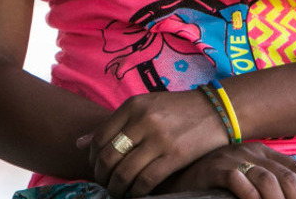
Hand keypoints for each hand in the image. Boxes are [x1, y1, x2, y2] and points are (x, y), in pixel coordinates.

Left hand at [81, 89, 228, 196]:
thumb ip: (113, 124)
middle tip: (103, 184)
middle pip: (109, 156)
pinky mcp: (175, 156)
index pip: (100, 136)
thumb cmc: (176, 110)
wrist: (216, 109)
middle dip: (102, 175)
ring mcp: (159, 138)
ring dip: (116, 187)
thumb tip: (79, 143)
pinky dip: (137, 191)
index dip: (93, 157)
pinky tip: (135, 194)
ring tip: (117, 192)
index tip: (95, 167)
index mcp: (132, 106)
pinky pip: (147, 180)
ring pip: (125, 171)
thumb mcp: (143, 107)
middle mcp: (143, 120)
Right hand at [162, 144, 295, 198]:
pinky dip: (252, 198)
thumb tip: (295, 197)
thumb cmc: (215, 182)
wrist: (177, 174)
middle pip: (287, 177)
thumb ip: (268, 184)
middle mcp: (250, 151)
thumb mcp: (247, 179)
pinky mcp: (214, 167)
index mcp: (262, 152)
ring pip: (268, 180)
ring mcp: (232, 158)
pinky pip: (240, 181)